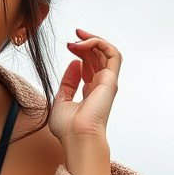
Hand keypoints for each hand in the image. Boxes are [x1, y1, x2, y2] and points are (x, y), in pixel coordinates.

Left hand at [50, 27, 121, 142]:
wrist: (77, 137)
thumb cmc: (68, 128)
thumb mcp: (61, 100)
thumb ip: (67, 82)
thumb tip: (74, 63)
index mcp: (91, 92)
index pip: (90, 66)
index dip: (81, 53)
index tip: (69, 46)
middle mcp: (101, 86)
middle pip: (98, 57)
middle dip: (86, 43)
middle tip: (73, 37)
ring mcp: (107, 82)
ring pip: (106, 52)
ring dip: (93, 40)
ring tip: (77, 36)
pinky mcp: (111, 80)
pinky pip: (112, 54)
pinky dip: (99, 44)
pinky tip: (83, 43)